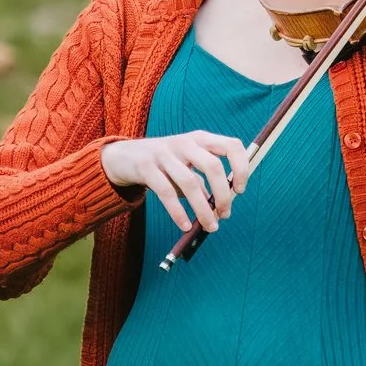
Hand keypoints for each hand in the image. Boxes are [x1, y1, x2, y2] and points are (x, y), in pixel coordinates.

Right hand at [100, 131, 253, 235]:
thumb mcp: (186, 164)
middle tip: (225, 214)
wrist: (124, 156)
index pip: (231, 145)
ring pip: (190, 182)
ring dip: (203, 209)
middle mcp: (184, 142)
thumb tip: (221, 207)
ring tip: (210, 226)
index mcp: (200, 139)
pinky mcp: (146, 167)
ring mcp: (164, 153)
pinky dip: (178, 212)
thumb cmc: (163, 164)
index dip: (241, 167)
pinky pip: (166, 193)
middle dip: (223, 194)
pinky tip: (184, 225)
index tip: (240, 190)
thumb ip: (204, 181)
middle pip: (212, 166)